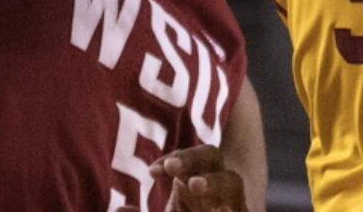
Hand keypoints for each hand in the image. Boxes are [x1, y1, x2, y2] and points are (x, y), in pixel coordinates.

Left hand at [118, 143, 248, 211]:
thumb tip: (117, 209)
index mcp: (195, 181)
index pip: (186, 160)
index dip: (174, 159)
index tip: (154, 170)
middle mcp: (216, 187)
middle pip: (212, 156)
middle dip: (192, 158)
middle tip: (171, 167)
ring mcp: (232, 204)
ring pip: (232, 181)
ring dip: (214, 182)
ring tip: (194, 186)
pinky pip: (244, 210)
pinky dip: (236, 209)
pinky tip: (222, 211)